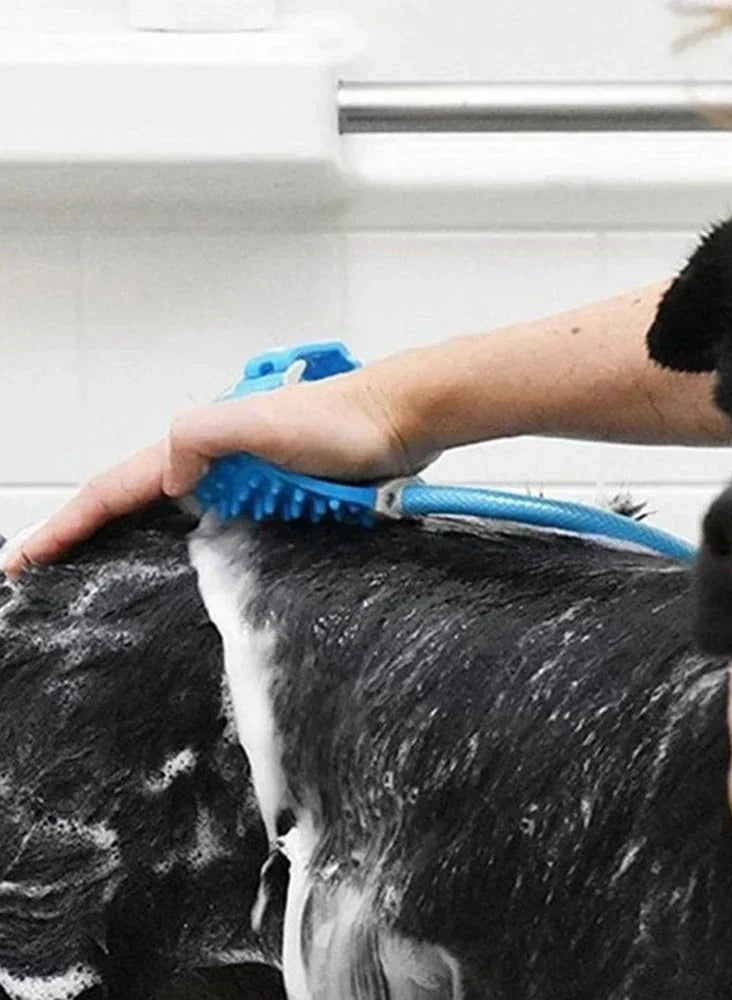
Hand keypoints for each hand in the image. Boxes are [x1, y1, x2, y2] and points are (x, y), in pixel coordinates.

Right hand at [1, 367, 433, 577]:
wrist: (399, 422)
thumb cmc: (340, 419)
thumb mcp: (260, 421)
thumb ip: (202, 438)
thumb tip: (168, 480)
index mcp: (199, 446)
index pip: (117, 489)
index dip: (68, 525)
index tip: (25, 558)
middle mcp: (214, 464)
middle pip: (136, 504)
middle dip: (89, 536)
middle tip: (51, 575)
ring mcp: (244, 482)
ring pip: (176, 520)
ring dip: (131, 543)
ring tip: (96, 575)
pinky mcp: (277, 499)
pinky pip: (222, 528)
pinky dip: (189, 547)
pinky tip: (185, 567)